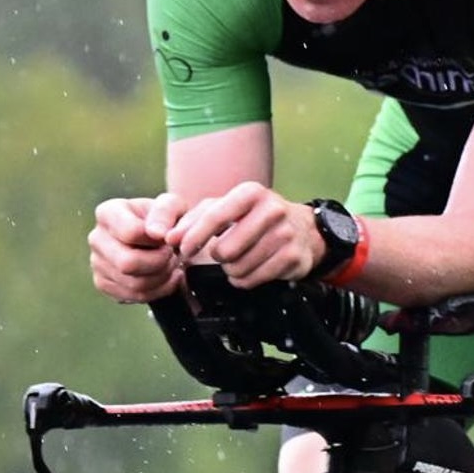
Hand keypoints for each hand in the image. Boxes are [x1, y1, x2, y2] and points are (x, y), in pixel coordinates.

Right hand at [88, 196, 183, 303]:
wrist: (163, 238)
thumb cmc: (167, 219)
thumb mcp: (173, 205)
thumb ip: (165, 212)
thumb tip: (156, 233)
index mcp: (108, 213)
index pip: (131, 233)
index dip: (157, 241)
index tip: (168, 238)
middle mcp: (96, 238)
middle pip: (128, 263)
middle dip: (159, 263)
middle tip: (173, 256)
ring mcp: (96, 263)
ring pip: (133, 284)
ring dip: (162, 278)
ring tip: (172, 265)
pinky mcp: (103, 283)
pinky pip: (133, 296)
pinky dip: (158, 291)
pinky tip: (167, 277)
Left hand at [167, 181, 323, 286]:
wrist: (304, 229)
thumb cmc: (255, 217)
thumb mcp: (226, 208)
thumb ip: (193, 220)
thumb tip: (169, 238)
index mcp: (251, 193)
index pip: (215, 217)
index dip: (194, 238)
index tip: (183, 250)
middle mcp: (272, 211)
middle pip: (225, 250)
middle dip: (217, 257)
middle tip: (223, 253)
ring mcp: (286, 235)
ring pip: (239, 268)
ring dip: (232, 270)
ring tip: (239, 260)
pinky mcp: (293, 258)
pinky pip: (255, 279)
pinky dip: (246, 279)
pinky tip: (251, 269)